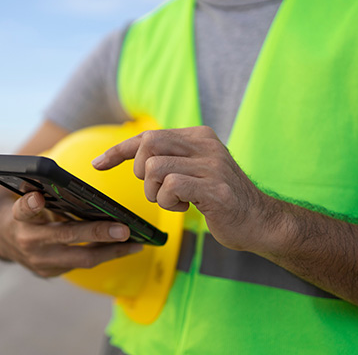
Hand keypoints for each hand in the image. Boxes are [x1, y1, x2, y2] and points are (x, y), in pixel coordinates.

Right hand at [0, 191, 143, 276]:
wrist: (3, 240)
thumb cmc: (24, 211)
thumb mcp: (24, 197)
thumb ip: (39, 191)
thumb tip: (67, 181)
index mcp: (17, 218)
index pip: (22, 210)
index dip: (30, 205)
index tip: (37, 198)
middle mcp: (28, 241)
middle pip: (65, 236)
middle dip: (97, 233)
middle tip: (123, 229)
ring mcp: (40, 261)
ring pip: (81, 258)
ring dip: (111, 251)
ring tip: (135, 243)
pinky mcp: (50, 272)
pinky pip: (83, 264)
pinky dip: (104, 255)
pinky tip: (124, 248)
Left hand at [92, 126, 283, 252]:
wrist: (260, 221)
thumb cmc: (220, 199)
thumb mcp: (195, 171)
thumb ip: (172, 159)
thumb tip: (135, 157)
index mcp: (198, 136)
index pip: (148, 136)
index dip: (118, 150)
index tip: (97, 164)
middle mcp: (205, 144)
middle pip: (148, 144)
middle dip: (140, 171)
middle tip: (156, 189)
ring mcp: (212, 164)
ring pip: (155, 168)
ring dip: (156, 192)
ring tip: (175, 200)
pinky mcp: (215, 187)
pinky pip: (171, 186)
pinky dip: (169, 201)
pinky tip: (186, 206)